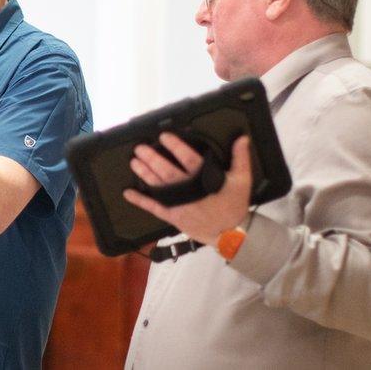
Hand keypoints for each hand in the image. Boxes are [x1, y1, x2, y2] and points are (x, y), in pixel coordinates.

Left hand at [123, 133, 252, 244]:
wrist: (230, 234)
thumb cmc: (233, 205)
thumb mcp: (242, 180)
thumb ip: (240, 158)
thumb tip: (242, 138)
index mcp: (204, 179)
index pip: (188, 159)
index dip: (176, 147)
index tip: (164, 136)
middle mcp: (188, 190)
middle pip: (167, 171)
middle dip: (152, 158)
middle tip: (140, 148)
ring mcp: (178, 204)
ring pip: (158, 186)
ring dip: (144, 174)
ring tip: (134, 162)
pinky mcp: (172, 216)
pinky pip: (154, 208)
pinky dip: (140, 200)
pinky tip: (128, 193)